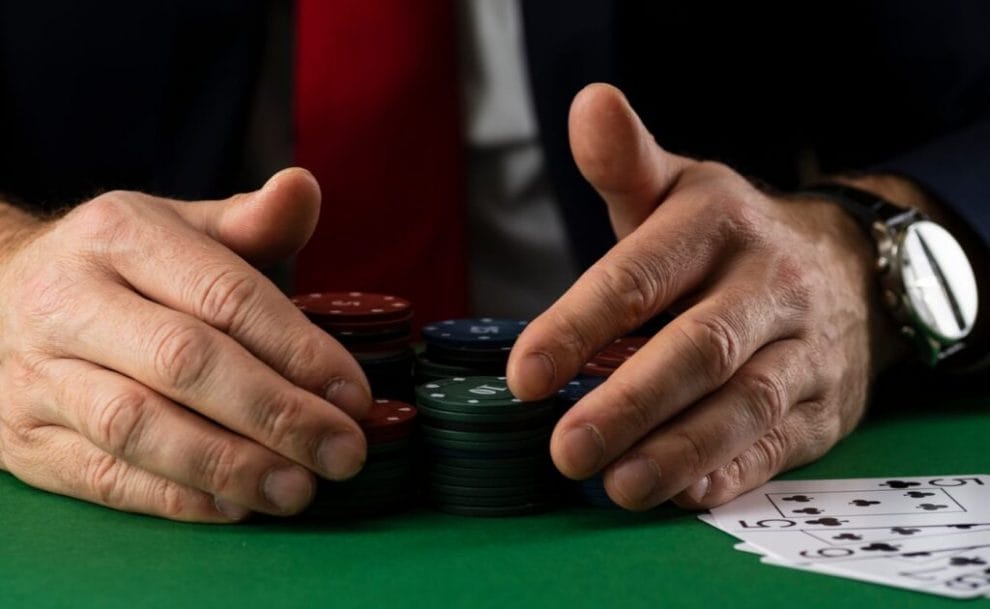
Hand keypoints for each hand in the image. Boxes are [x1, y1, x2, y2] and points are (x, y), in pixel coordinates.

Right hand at [0, 169, 370, 521]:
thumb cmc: (115, 268)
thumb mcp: (176, 228)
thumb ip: (249, 222)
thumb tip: (303, 187)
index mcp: (118, 236)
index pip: (224, 295)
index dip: (297, 350)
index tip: (354, 395)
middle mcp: (69, 301)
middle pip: (186, 362)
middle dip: (276, 413)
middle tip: (342, 451)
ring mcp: (38, 374)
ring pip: (139, 427)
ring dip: (229, 465)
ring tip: (298, 488)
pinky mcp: (24, 439)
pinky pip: (104, 478)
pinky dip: (177, 498)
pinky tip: (236, 506)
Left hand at [508, 84, 902, 510]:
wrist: (844, 270)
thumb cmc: (726, 237)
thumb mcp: (677, 189)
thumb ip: (626, 163)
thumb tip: (589, 105)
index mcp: (718, 223)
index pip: (642, 275)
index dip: (581, 324)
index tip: (524, 374)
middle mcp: (770, 284)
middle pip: (699, 347)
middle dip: (630, 402)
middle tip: (565, 449)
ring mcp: (806, 349)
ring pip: (745, 404)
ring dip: (679, 449)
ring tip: (616, 486)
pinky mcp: (824, 406)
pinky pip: (779, 445)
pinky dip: (730, 474)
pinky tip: (680, 496)